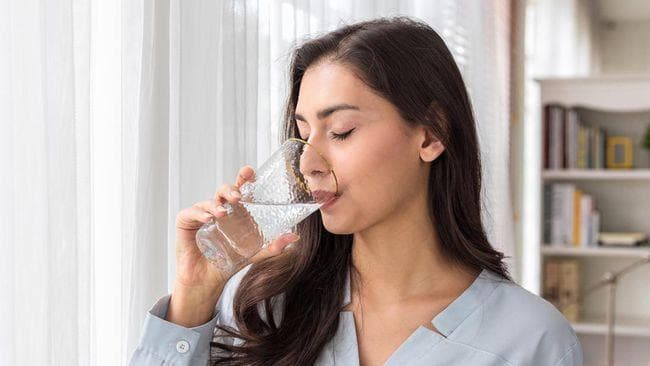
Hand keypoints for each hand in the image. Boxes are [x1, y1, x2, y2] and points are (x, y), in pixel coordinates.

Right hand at [167, 165, 300, 326]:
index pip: (239, 190)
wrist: (207, 281)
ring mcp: (201, 215)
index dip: (243, 179)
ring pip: (208, 201)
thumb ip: (273, 247)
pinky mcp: (186, 223)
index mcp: (235, 212)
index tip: (250, 171)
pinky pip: (191, 212)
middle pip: (224, 191)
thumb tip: (295, 238)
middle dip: (231, 189)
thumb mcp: (253, 253)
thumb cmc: (228, 263)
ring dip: (216, 204)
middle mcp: (219, 210)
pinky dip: (199, 213)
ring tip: (222, 214)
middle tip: (238, 196)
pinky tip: (208, 219)